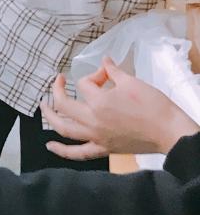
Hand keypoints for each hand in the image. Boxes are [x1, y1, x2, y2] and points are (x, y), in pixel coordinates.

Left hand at [41, 59, 199, 159]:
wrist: (170, 131)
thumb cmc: (153, 105)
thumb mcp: (132, 82)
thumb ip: (113, 71)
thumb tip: (104, 60)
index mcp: (99, 101)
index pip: (85, 83)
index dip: (94, 75)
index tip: (105, 73)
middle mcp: (92, 120)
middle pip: (64, 103)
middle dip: (58, 90)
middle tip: (58, 81)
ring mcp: (96, 137)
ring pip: (64, 128)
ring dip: (50, 116)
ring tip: (43, 106)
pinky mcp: (104, 149)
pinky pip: (78, 153)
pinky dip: (62, 151)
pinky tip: (50, 146)